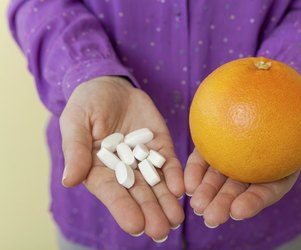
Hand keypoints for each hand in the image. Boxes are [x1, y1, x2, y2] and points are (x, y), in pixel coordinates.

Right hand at [60, 76, 184, 240]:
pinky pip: (169, 163)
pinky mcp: (160, 146)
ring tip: (176, 219)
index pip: (112, 194)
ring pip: (157, 184)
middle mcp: (124, 170)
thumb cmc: (86, 104)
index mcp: (99, 170)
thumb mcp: (75, 121)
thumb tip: (69, 180)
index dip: (123, 209)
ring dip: (167, 201)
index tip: (135, 225)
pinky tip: (181, 188)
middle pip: (139, 194)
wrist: (110, 86)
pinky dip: (175, 176)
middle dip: (150, 212)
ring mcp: (144, 159)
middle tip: (162, 230)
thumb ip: (76, 149)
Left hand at [184, 121, 300, 226]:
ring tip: (195, 204)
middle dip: (223, 205)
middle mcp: (250, 172)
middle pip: (236, 191)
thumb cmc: (298, 115)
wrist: (273, 92)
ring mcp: (230, 159)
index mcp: (273, 175)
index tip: (239, 211)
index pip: (264, 193)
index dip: (253, 203)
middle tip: (210, 217)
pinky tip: (186, 183)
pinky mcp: (214, 146)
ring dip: (205, 193)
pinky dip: (194, 171)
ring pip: (217, 179)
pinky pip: (203, 159)